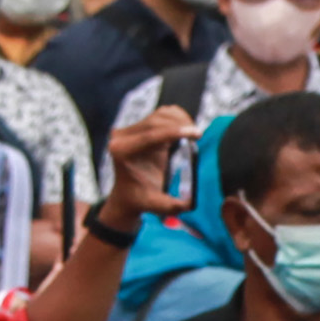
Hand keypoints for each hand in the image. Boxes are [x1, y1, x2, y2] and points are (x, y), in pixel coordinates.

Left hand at [100, 105, 197, 223]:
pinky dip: (176, 118)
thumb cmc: (142, 199)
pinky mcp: (138, 126)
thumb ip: (173, 206)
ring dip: (180, 119)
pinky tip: (185, 128)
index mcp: (123, 152)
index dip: (175, 131)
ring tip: (193, 133)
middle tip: (198, 135)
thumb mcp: (157, 206)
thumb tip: (191, 202)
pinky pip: (160, 114)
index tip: (196, 133)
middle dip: (180, 124)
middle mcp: (122, 137)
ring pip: (159, 114)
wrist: (127, 194)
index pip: (151, 135)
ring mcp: (129, 129)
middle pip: (156, 121)